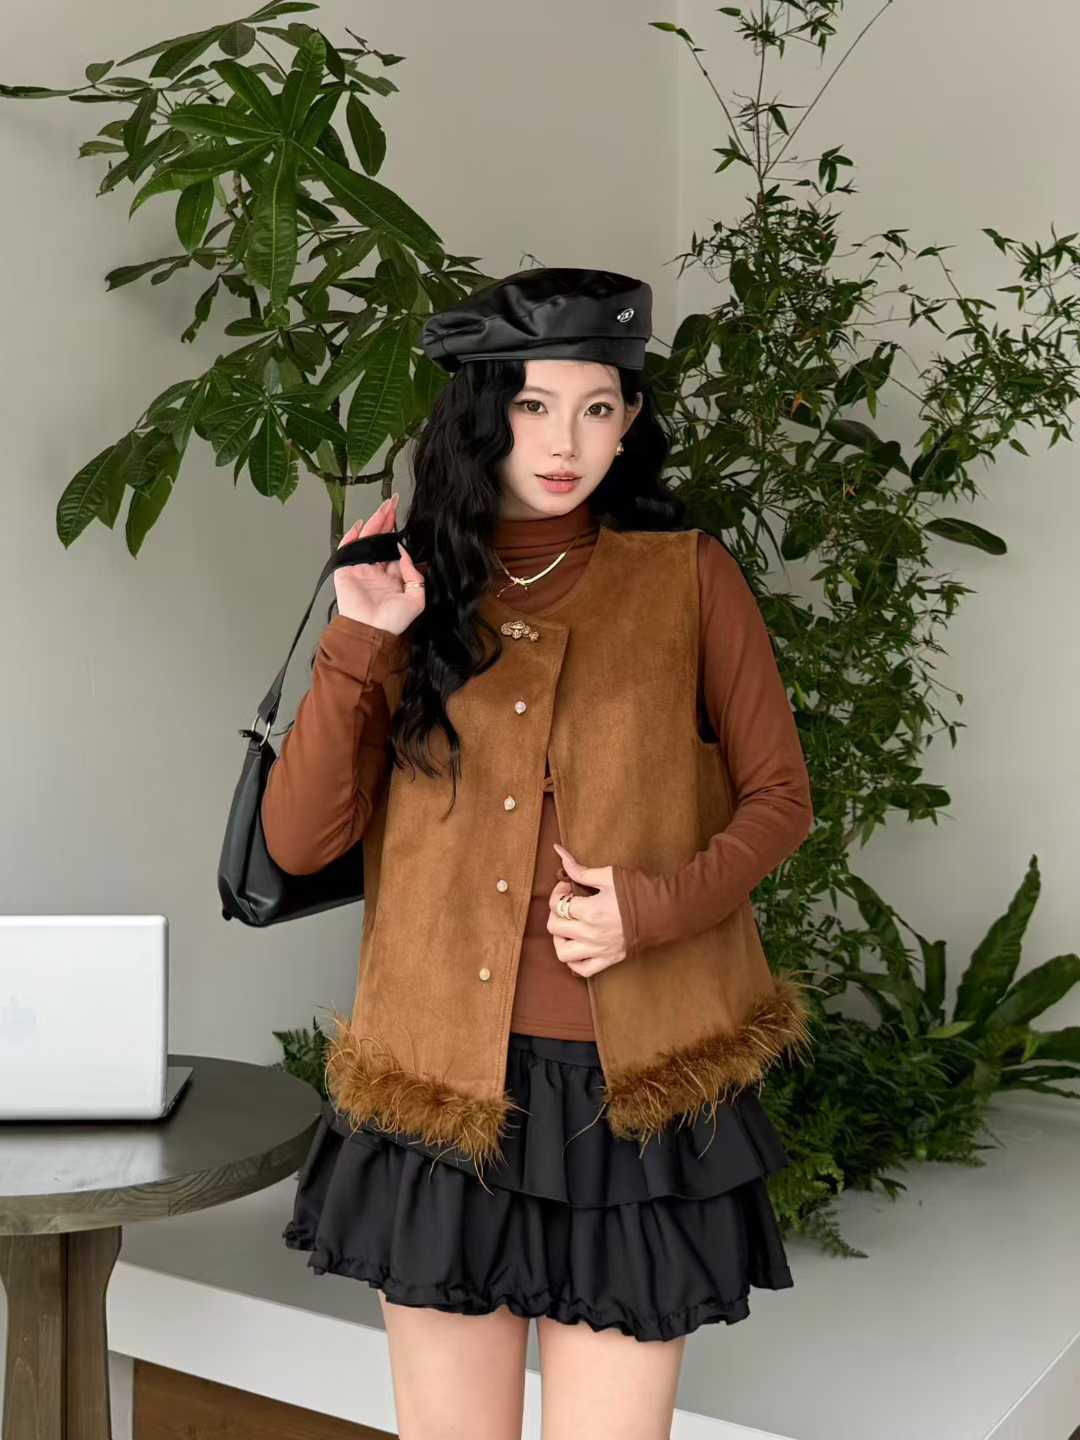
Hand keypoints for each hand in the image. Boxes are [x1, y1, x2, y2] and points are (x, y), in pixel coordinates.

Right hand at [334, 492, 424, 635]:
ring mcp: (360, 569)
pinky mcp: (346, 571)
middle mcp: (375, 570)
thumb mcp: (416, 598)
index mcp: (391, 577)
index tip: (402, 518)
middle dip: (386, 520)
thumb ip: (415, 576)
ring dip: (374, 523)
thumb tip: (405, 553)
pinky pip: (348, 549)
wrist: (371, 632)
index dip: (397, 532)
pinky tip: (361, 525)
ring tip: (383, 508)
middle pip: (380, 539)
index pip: (393, 547)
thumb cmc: (392, 622)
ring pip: (366, 540)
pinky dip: (352, 536)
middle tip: (393, 503)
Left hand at [545, 842, 627, 977]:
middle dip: (555, 912)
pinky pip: (582, 969)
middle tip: (568, 903)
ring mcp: (599, 950)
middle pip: (555, 927)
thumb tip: (558, 852)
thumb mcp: (608, 875)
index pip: (557, 904)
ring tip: (568, 927)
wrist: (665, 910)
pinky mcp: (609, 960)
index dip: (558, 891)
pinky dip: (574, 961)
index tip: (568, 886)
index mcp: (590, 911)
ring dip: (559, 939)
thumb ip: (580, 869)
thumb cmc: (638, 890)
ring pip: (563, 954)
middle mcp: (591, 934)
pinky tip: (577, 946)